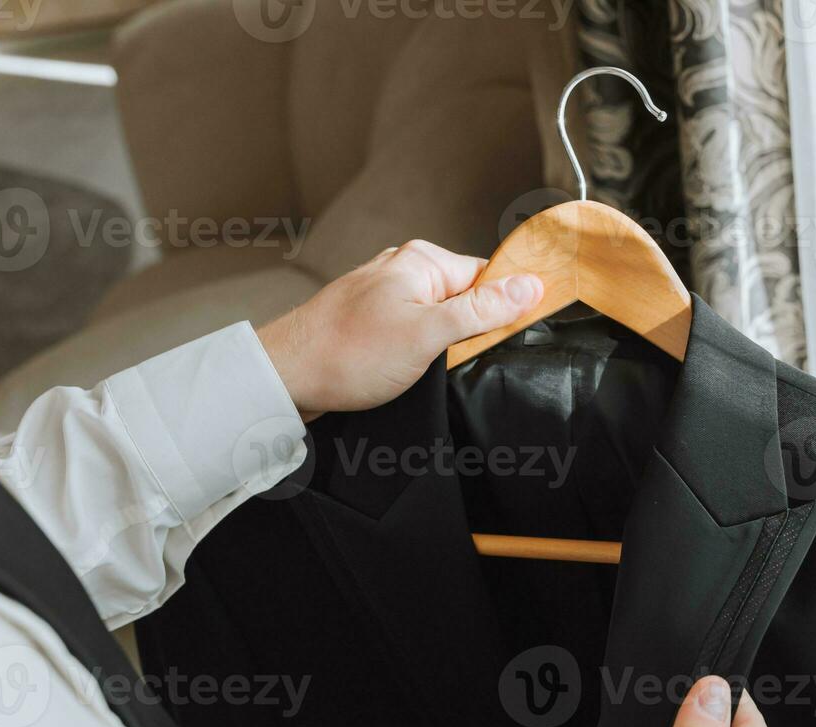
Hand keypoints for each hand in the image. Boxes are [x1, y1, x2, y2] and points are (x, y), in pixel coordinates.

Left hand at [256, 240, 541, 418]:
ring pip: (440, 318)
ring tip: (422, 365)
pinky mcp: (374, 320)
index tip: (507, 334)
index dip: (503, 307)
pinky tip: (405, 369)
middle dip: (469, 331)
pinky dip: (419, 352)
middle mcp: (404, 269)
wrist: (287, 377)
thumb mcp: (428, 334)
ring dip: (442, 345)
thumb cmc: (346, 354)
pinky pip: (415, 330)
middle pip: (466, 297)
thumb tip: (528, 288)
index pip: (488, 275)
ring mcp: (386, 294)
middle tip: (452, 358)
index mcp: (422, 260)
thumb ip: (482, 310)